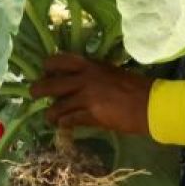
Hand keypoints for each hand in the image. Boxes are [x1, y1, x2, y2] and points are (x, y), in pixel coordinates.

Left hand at [30, 54, 153, 135]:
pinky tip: (64, 126)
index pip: (58, 60)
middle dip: (37, 90)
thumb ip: (91, 75)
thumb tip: (74, 81)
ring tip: (50, 117)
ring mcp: (86, 98)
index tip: (45, 71)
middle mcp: (83, 79)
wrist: (151, 104)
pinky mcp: (91, 116)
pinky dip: (64, 124)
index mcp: (89, 65)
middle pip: (50, 84)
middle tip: (33, 94)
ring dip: (50, 114)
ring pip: (56, 107)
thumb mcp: (109, 72)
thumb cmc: (134, 87)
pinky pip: (69, 121)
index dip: (48, 66)